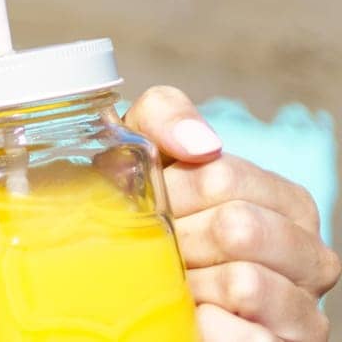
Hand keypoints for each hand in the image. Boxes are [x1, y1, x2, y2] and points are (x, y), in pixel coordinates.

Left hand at [122, 85, 341, 340]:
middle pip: (239, 228)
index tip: (154, 207)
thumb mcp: (147, 149)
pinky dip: (210, 329)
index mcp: (288, 205)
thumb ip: (166, 117)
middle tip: (161, 251)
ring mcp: (303, 314)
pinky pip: (250, 340)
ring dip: (191, 284)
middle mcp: (312, 259)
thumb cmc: (147, 208)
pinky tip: (192, 319)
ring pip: (246, 283)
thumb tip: (201, 145)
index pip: (224, 178)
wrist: (126, 275)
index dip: (170, 192)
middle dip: (179, 239)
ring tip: (177, 285)